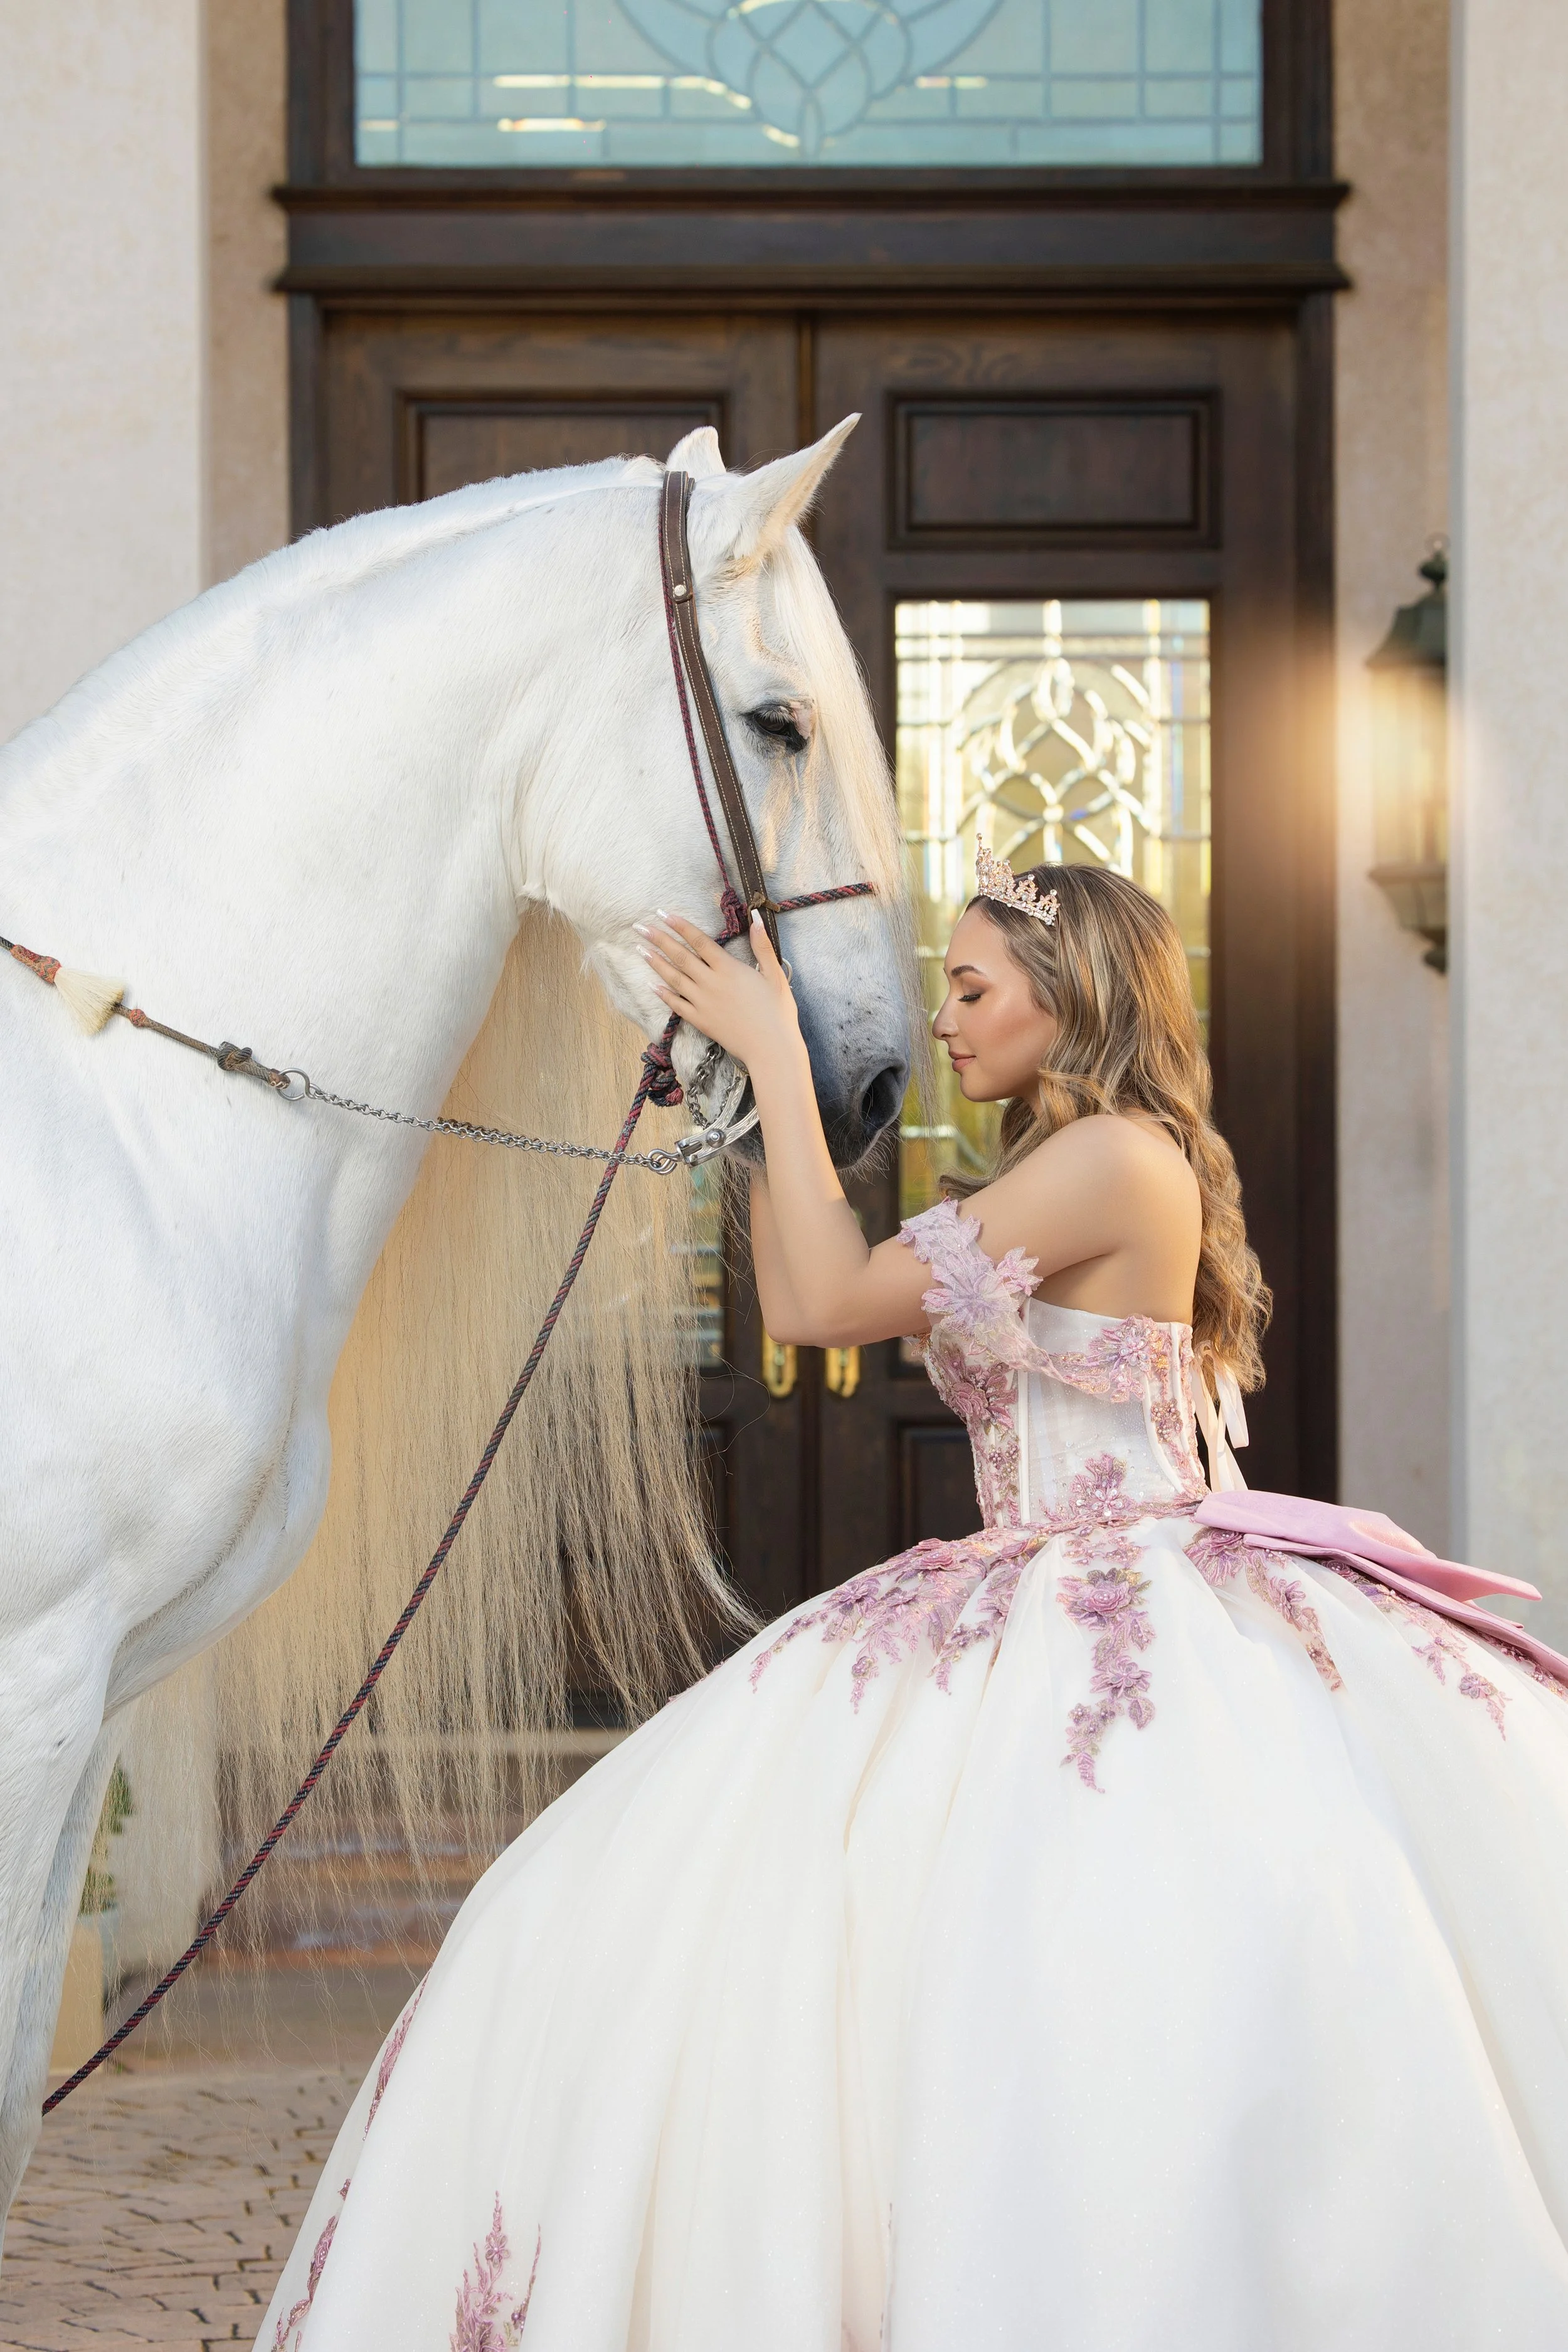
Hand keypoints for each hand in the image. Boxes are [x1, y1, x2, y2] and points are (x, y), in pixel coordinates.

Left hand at [636, 910, 802, 1069]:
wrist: (771, 1049)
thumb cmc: (778, 1011)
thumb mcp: (775, 974)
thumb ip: (762, 945)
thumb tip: (754, 916)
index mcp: (729, 969)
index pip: (699, 941)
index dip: (681, 926)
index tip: (664, 914)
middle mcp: (711, 983)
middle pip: (681, 957)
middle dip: (659, 940)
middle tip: (640, 927)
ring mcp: (703, 1003)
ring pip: (674, 978)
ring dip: (656, 963)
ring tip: (640, 950)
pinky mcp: (700, 1021)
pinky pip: (677, 1005)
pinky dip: (663, 994)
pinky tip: (653, 985)